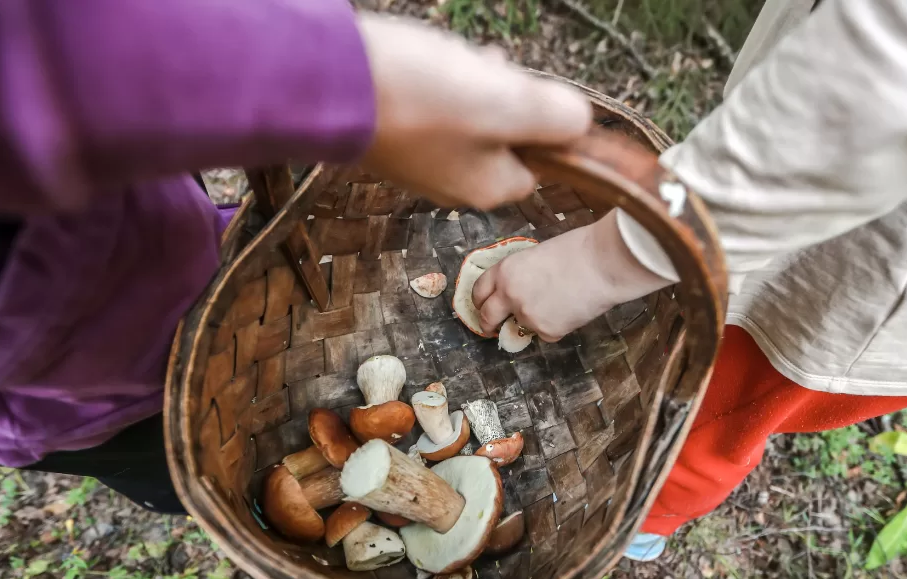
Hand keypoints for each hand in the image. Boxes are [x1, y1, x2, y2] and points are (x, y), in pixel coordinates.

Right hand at [356, 14, 591, 208]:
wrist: (326, 82)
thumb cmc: (422, 96)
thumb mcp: (509, 104)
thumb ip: (557, 117)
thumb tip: (580, 125)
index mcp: (489, 188)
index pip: (541, 162)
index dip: (542, 120)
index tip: (522, 87)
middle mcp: (454, 185)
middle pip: (504, 132)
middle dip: (501, 92)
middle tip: (481, 69)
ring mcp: (418, 162)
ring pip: (469, 113)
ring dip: (468, 80)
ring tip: (444, 62)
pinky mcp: (390, 136)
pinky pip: (430, 106)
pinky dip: (432, 81)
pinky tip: (417, 64)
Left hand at [472, 211, 672, 340]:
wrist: (603, 264)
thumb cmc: (578, 250)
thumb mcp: (538, 255)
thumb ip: (523, 274)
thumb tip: (523, 288)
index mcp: (505, 271)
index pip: (479, 291)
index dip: (480, 301)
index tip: (483, 306)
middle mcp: (509, 295)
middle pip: (487, 318)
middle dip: (488, 325)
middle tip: (493, 327)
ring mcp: (527, 316)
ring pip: (522, 326)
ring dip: (534, 321)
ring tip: (559, 304)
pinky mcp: (546, 331)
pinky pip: (546, 334)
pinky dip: (556, 327)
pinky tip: (572, 310)